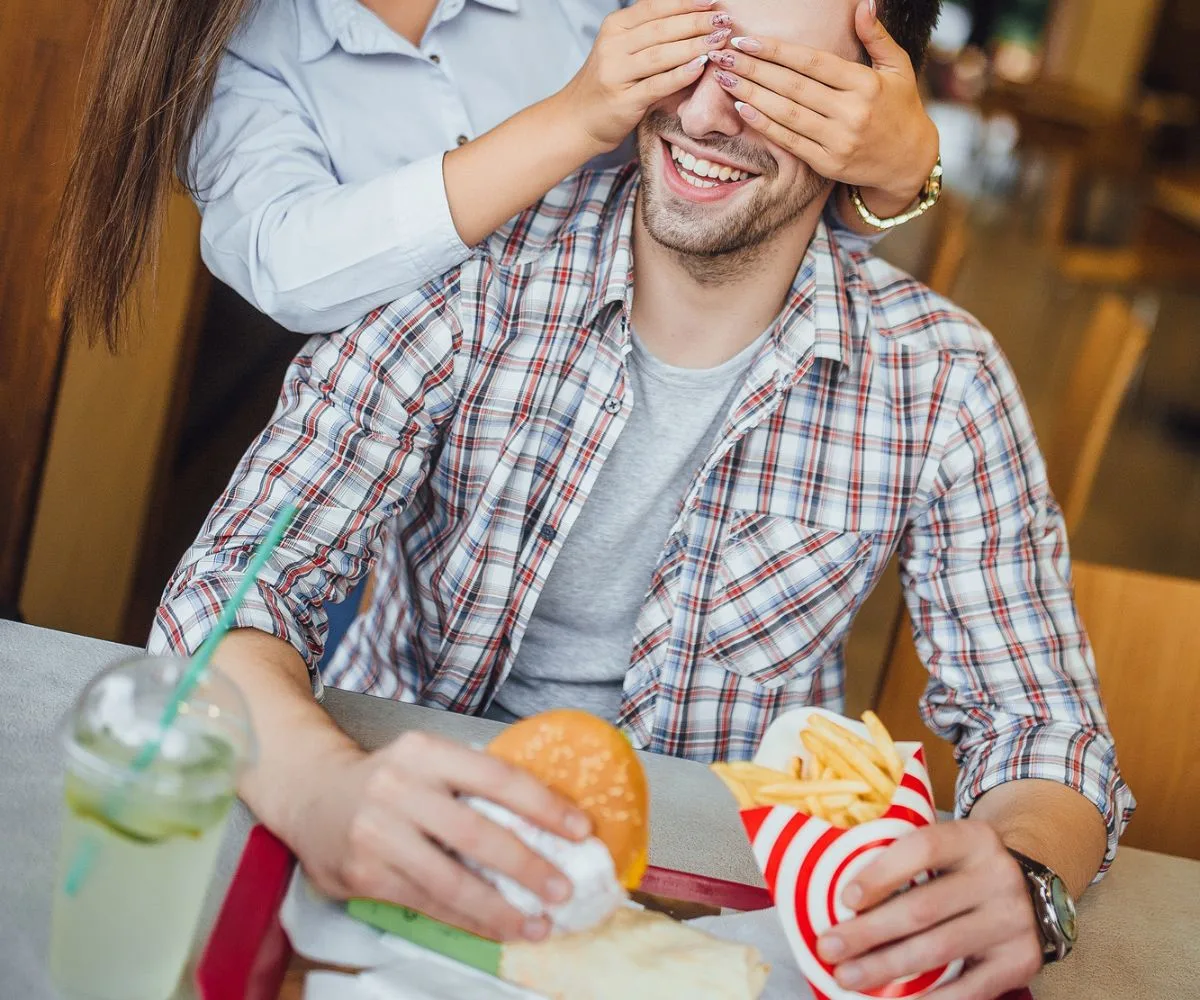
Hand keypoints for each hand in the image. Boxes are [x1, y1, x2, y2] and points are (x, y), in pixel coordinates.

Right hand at [288, 731, 591, 941]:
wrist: (307, 792)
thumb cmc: (385, 778)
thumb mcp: (425, 759)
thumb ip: (471, 781)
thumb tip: (546, 816)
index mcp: (425, 750)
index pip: (497, 777)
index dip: (544, 805)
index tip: (581, 830)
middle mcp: (399, 787)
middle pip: (476, 833)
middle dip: (528, 866)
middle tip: (564, 888)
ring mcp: (378, 833)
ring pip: (451, 879)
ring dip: (501, 908)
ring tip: (538, 923)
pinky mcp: (364, 873)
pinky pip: (428, 903)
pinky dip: (469, 920)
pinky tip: (497, 927)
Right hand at [556, 0, 734, 153]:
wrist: (577, 119)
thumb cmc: (608, 83)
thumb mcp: (621, 48)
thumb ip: (647, 32)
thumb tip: (687, 15)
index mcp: (614, 27)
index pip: (654, 8)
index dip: (684, 3)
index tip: (712, 1)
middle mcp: (613, 46)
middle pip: (661, 29)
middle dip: (695, 22)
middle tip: (723, 19)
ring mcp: (616, 74)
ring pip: (661, 54)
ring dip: (693, 45)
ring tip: (719, 40)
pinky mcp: (624, 101)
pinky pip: (657, 85)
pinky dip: (680, 75)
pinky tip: (700, 66)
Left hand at [708, 0, 939, 212]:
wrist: (909, 161)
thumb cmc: (900, 108)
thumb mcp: (898, 68)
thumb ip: (877, 37)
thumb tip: (863, 4)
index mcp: (865, 84)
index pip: (812, 62)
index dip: (776, 51)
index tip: (746, 40)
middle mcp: (851, 112)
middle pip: (792, 86)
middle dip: (753, 69)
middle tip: (722, 56)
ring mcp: (838, 141)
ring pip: (787, 113)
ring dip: (751, 95)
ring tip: (724, 78)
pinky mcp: (828, 163)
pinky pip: (790, 142)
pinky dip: (764, 125)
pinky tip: (743, 109)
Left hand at [816, 820, 1042, 998]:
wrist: (1030, 890)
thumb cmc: (961, 869)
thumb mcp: (945, 849)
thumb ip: (904, 860)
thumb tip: (838, 898)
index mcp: (973, 839)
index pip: (923, 848)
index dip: (881, 874)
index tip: (843, 900)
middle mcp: (998, 877)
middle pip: (923, 908)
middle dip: (868, 933)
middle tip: (828, 948)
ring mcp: (1013, 922)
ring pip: (939, 950)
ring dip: (886, 968)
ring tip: (848, 977)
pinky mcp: (1020, 962)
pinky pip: (969, 989)